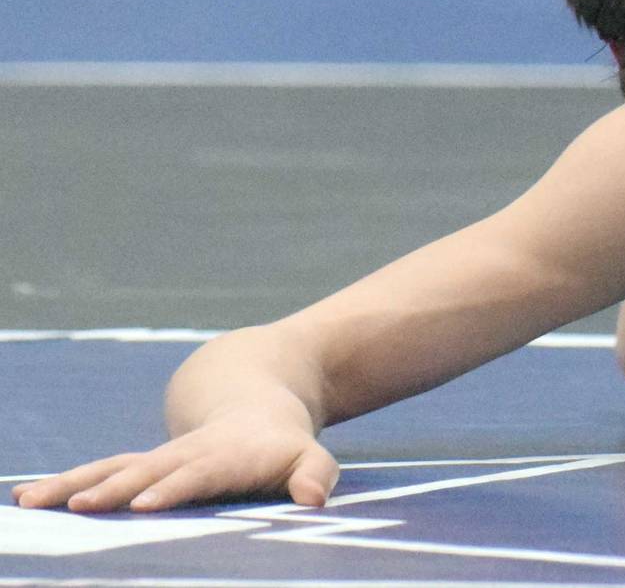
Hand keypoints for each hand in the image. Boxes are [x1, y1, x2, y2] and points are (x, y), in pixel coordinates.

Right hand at [11, 408, 338, 513]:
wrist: (255, 399)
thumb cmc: (284, 445)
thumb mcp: (311, 457)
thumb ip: (315, 475)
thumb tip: (314, 500)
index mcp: (227, 455)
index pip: (199, 473)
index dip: (173, 487)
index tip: (143, 505)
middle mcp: (186, 453)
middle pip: (146, 470)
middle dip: (113, 488)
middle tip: (80, 505)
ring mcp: (159, 458)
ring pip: (112, 468)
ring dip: (74, 483)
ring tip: (33, 500)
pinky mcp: (140, 465)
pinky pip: (101, 472)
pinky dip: (65, 482)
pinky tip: (27, 498)